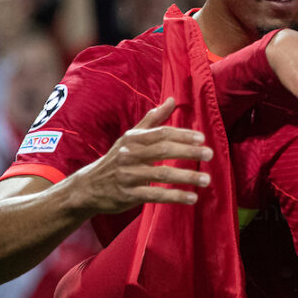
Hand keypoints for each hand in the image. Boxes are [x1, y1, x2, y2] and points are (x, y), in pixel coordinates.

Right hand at [69, 98, 211, 214]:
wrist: (88, 187)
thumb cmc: (116, 159)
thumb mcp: (131, 137)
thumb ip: (153, 120)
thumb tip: (172, 100)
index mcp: (133, 140)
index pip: (161, 133)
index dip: (182, 135)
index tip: (202, 138)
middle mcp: (130, 155)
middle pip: (163, 151)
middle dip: (188, 151)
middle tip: (209, 153)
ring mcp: (128, 175)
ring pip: (161, 174)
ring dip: (186, 176)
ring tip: (206, 179)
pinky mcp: (128, 195)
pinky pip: (155, 195)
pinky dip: (175, 196)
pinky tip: (192, 198)